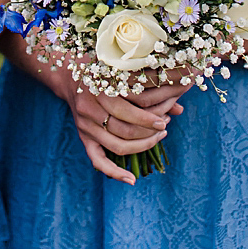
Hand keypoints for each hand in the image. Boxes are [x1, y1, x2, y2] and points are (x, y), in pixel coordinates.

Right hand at [56, 71, 183, 185]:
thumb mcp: (121, 71)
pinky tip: (131, 180)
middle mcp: (90, 107)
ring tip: (158, 138)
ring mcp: (85, 124)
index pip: (127, 110)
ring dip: (142, 146)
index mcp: (99, 87)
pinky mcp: (83, 136)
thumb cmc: (101, 68)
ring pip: (117, 145)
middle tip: (165, 127)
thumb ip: (149, 87)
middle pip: (124, 129)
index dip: (148, 118)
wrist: (68, 75)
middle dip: (149, 131)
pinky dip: (114, 172)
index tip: (166, 119)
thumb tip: (179, 109)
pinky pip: (98, 160)